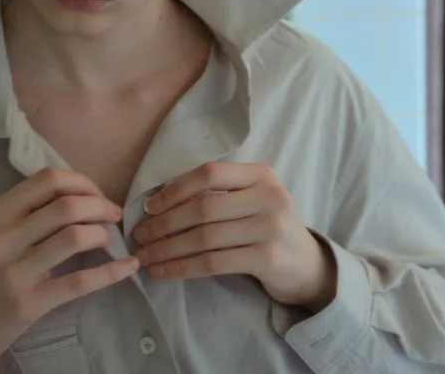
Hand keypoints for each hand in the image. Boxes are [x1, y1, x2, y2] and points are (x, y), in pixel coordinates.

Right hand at [0, 167, 138, 372]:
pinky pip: (79, 282)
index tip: (96, 193)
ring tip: (111, 237)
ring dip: (103, 233)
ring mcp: (14, 272)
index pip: (49, 179)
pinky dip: (111, 272)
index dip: (82, 181)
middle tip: (113, 214)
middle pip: (67, 205)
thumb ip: (28, 209)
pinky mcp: (28, 303)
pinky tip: (128, 266)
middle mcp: (3, 238)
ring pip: (74, 237)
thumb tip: (83, 192)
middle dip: (101, 205)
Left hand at [133, 161, 336, 311]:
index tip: (150, 206)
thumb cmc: (268, 227)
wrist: (306, 264)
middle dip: (164, 223)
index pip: (211, 173)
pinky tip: (163, 271)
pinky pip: (213, 262)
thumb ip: (222, 194)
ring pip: (205, 237)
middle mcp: (269, 196)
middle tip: (139, 236)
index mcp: (262, 174)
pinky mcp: (267, 258)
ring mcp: (270, 227)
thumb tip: (162, 200)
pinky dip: (182, 267)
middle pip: (204, 207)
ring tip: (145, 256)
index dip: (175, 188)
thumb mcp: (253, 199)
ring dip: (167, 248)